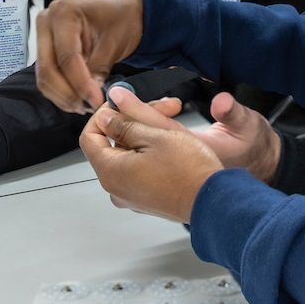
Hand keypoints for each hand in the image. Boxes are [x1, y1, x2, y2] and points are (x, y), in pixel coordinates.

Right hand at [36, 0, 144, 114]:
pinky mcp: (45, 49)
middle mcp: (46, 22)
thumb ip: (100, 68)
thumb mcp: (115, 41)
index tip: (96, 101)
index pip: (67, 57)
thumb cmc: (121, 17)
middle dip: (69, 94)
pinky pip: (47, 76)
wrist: (121, 8)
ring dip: (63, 97)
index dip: (81, 84)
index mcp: (64, 13)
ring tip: (86, 105)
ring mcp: (42, 35)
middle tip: (89, 107)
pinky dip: (61, 91)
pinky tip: (79, 98)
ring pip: (44, 77)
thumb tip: (90, 96)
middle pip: (48, 69)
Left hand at [105, 88, 279, 182]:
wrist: (215, 201)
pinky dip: (152, 150)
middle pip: (113, 143)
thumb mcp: (155, 135)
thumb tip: (105, 114)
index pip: (89, 137)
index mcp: (111, 172)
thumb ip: (125, 122)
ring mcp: (132, 195)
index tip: (123, 102)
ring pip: (130, 153)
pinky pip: (141, 168)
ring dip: (148, 132)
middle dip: (136, 119)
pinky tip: (174, 140)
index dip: (104, 114)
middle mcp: (116, 188)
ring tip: (174, 119)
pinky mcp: (147, 198)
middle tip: (164, 106)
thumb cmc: (189, 170)